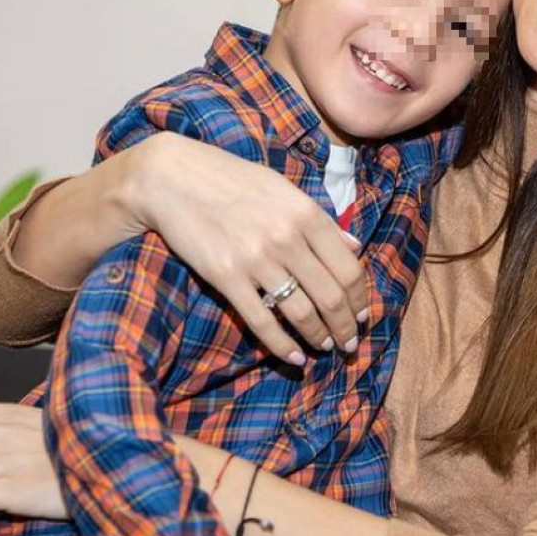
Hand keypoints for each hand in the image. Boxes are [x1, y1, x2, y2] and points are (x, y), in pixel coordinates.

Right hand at [127, 134, 368, 363]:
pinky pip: (262, 322)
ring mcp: (256, 259)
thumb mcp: (284, 190)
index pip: (349, 268)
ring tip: (326, 348)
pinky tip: (295, 358)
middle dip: (346, 327)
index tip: (363, 315)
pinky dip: (283, 345)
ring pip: (302, 313)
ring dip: (320, 337)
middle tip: (350, 343)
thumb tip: (354, 247)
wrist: (173, 177)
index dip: (360, 299)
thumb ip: (321, 220)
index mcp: (306, 214)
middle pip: (331, 297)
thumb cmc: (232, 180)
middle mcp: (287, 238)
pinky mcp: (226, 277)